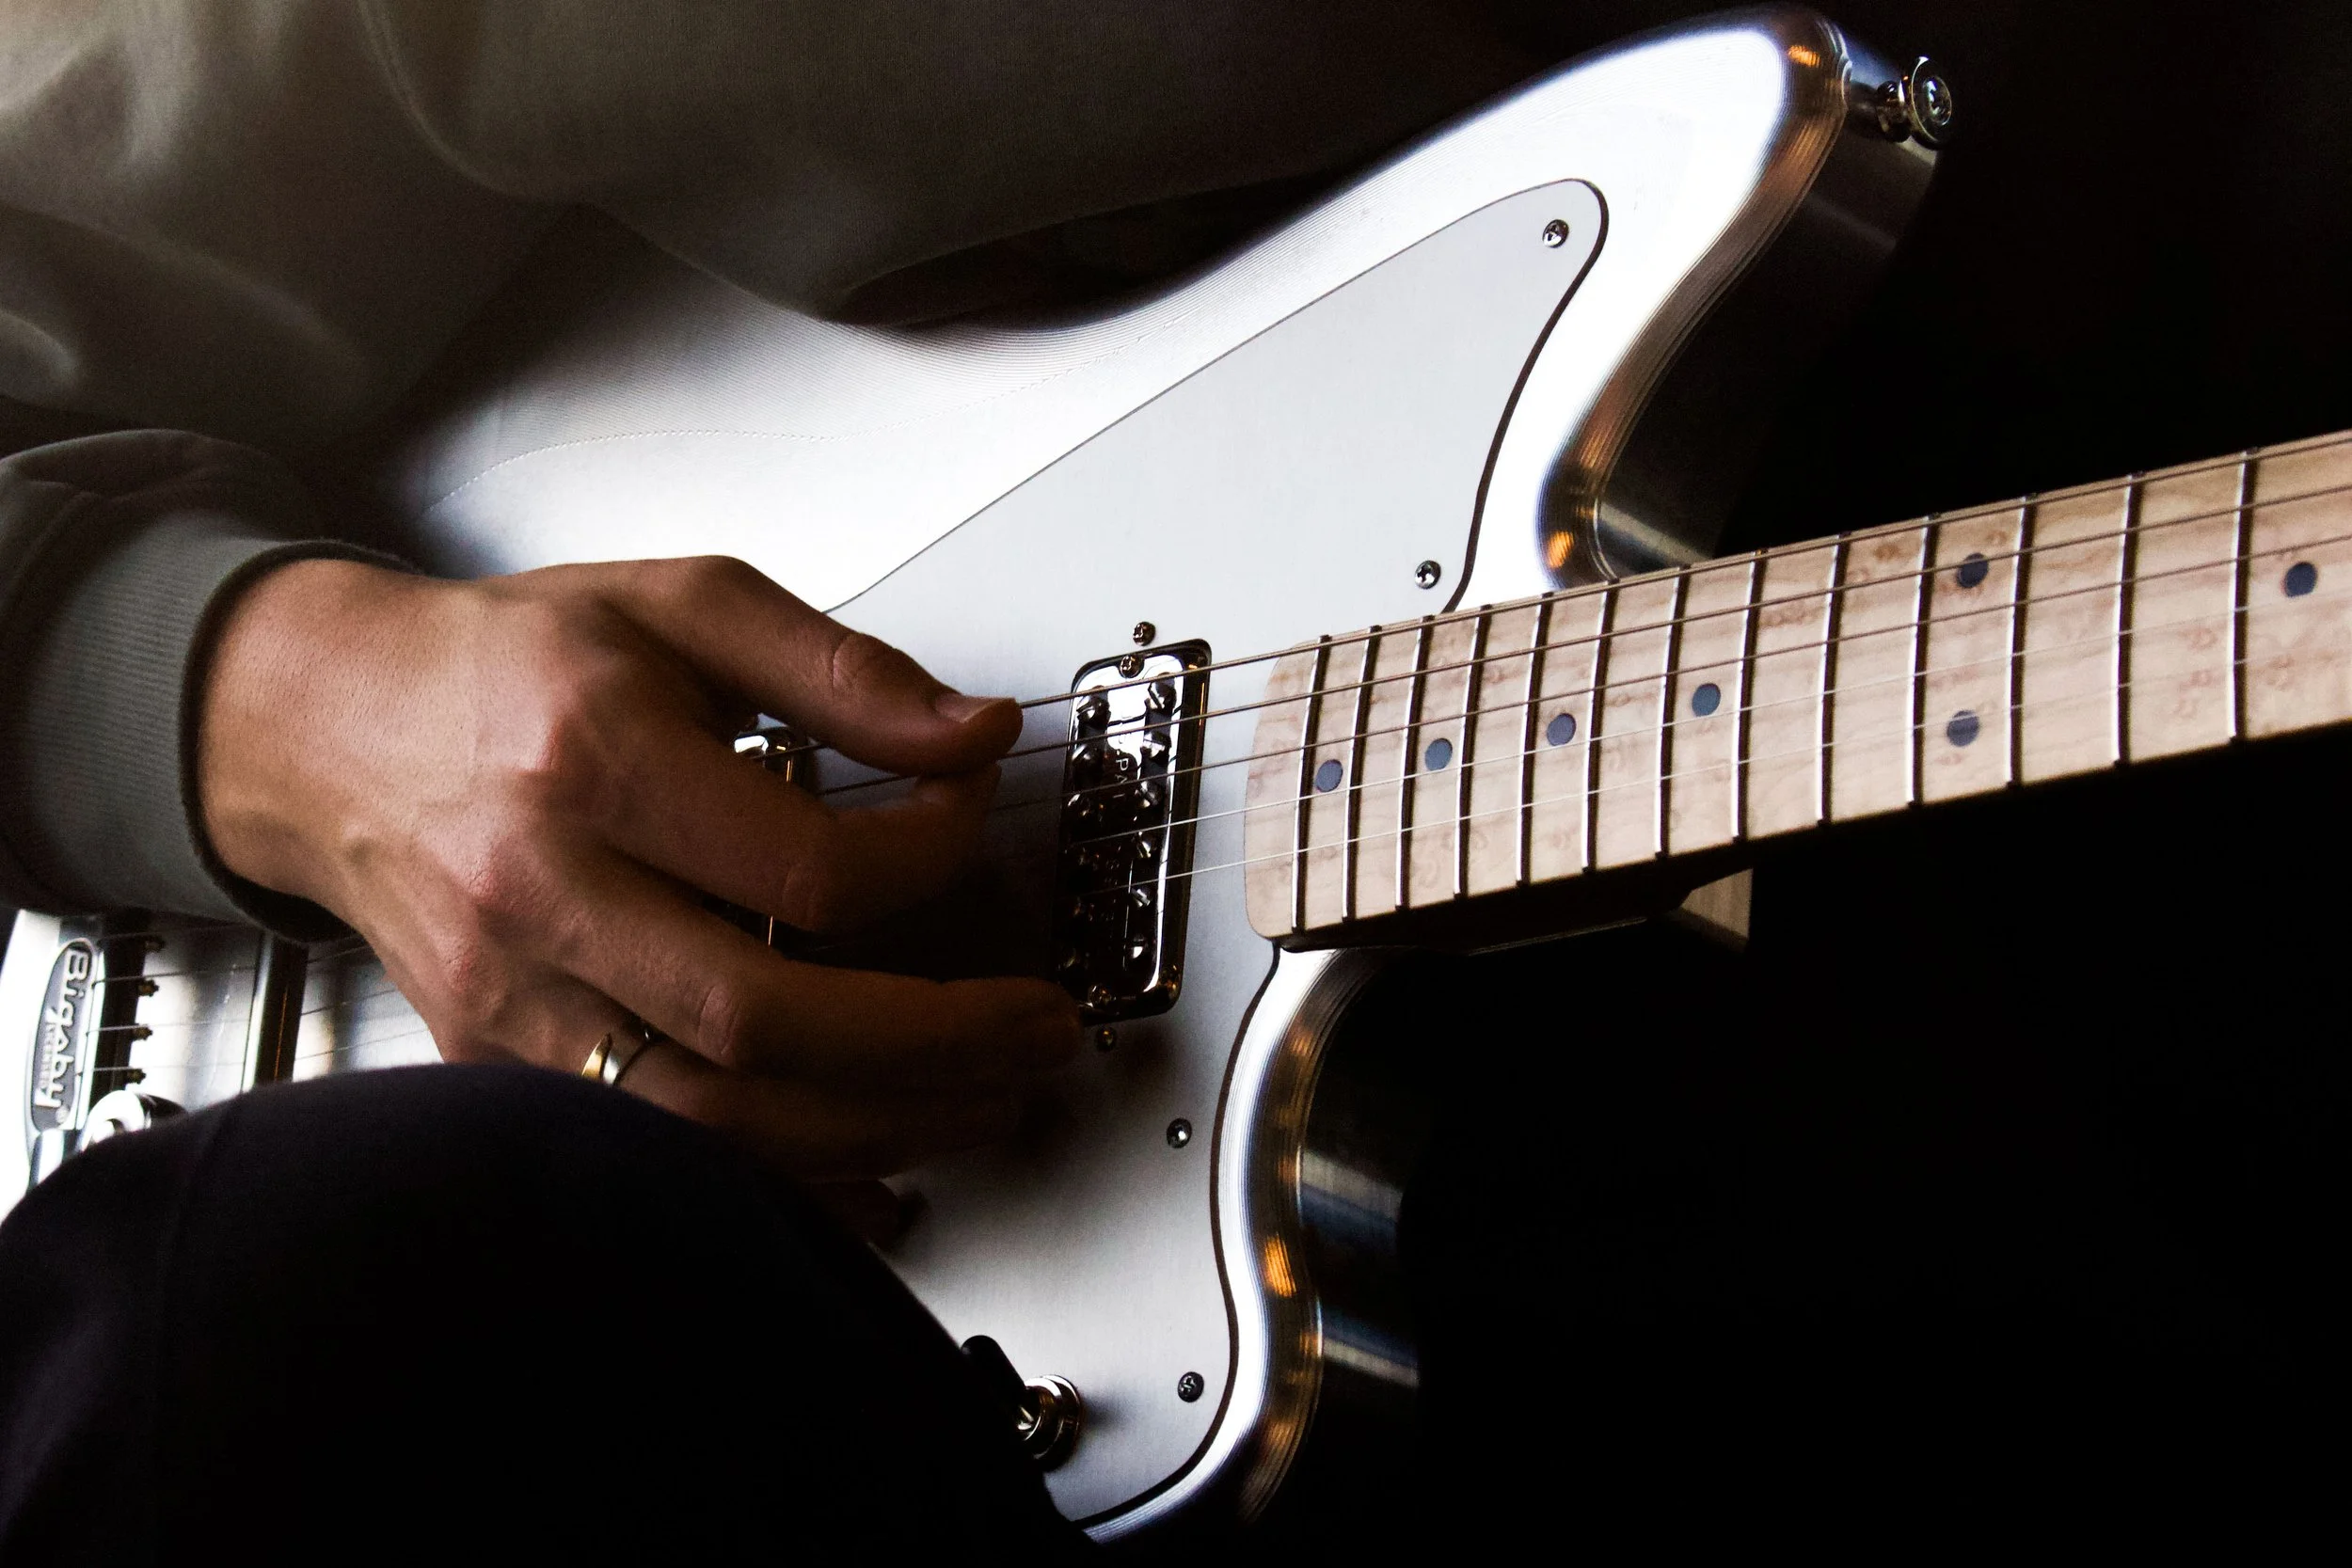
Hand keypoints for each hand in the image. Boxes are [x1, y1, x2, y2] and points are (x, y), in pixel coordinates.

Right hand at [197, 555, 1078, 1182]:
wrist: (329, 727)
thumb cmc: (510, 665)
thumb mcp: (683, 607)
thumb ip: (842, 669)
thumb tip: (974, 732)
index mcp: (593, 759)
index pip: (806, 868)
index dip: (929, 861)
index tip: (969, 827)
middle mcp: (542, 892)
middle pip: (763, 1022)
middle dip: (933, 1045)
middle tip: (1038, 1029)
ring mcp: (512, 996)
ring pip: (710, 1122)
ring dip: (877, 1129)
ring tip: (985, 1100)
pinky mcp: (499, 1058)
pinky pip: (656, 1152)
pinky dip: (780, 1178)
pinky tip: (872, 1163)